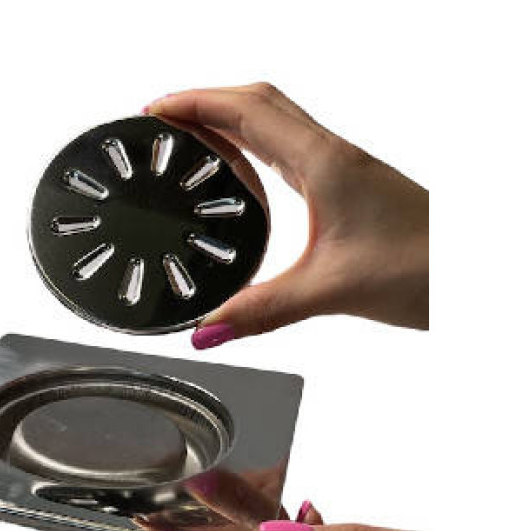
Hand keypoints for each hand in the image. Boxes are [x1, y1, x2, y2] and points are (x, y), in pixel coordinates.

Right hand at [145, 83, 428, 347]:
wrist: (472, 274)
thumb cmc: (426, 266)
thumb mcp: (329, 291)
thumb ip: (261, 311)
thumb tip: (206, 331)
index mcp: (323, 164)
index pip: (246, 111)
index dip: (194, 102)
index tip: (154, 111)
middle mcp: (331, 156)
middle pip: (257, 102)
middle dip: (204, 102)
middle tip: (162, 123)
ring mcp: (341, 169)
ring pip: (274, 123)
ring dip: (228, 122)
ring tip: (188, 143)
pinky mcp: (347, 188)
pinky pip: (290, 152)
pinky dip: (254, 150)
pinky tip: (242, 179)